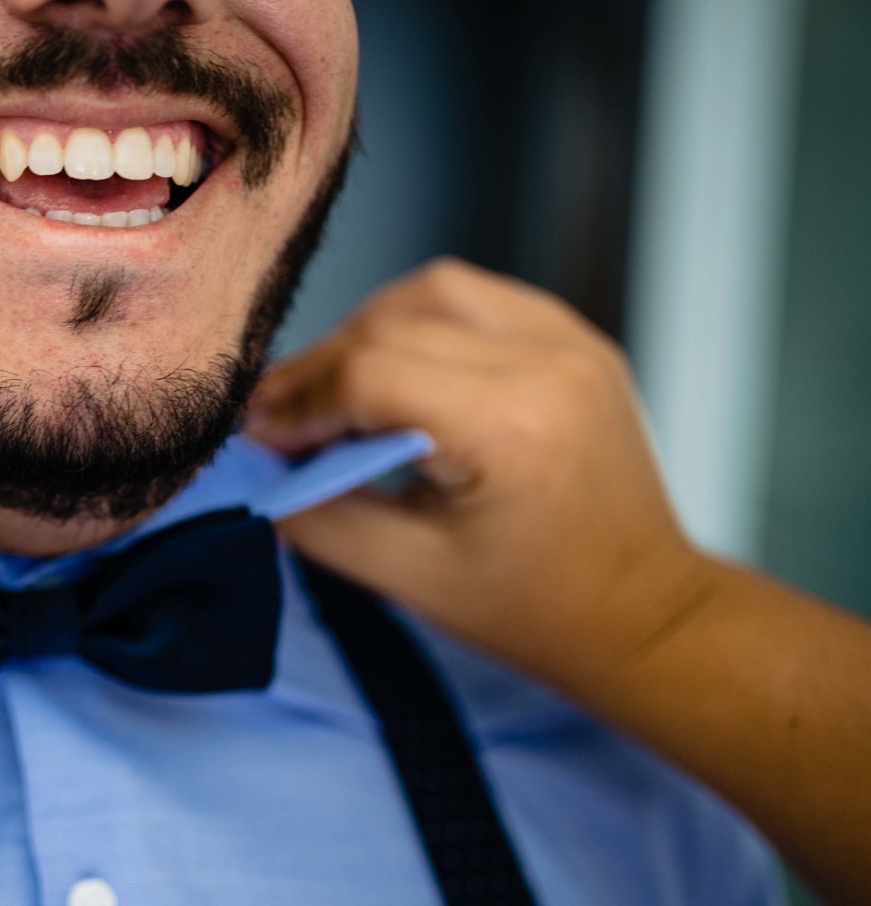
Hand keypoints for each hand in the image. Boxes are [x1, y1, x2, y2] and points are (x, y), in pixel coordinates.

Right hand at [245, 257, 714, 697]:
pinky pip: (479, 299)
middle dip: (321, 369)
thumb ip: (321, 519)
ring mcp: (571, 343)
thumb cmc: (536, 609)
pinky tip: (401, 372)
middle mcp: (547, 365)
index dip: (299, 401)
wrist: (643, 613)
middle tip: (281, 421)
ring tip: (337, 390)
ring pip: (432, 291)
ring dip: (368, 331)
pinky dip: (422, 323)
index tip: (262, 438)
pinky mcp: (577, 341)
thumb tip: (263, 472)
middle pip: (391, 323)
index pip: (368, 373)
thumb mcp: (410, 577)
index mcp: (509, 427)